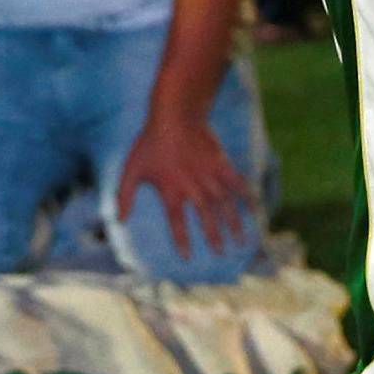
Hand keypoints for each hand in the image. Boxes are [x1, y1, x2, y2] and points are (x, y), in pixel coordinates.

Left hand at [117, 104, 254, 261]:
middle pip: (206, 217)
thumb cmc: (150, 142)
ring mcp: (209, 175)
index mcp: (171, 191)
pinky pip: (236, 182)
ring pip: (224, 204)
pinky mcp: (220, 163)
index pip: (177, 222)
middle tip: (220, 253)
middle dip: (213, 236)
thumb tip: (118, 220)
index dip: (183, 241)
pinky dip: (246, 195)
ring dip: (233, 223)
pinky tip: (255, 208)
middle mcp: (192, 186)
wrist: (174, 115)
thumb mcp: (131, 168)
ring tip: (240, 240)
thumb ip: (124, 196)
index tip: (189, 258)